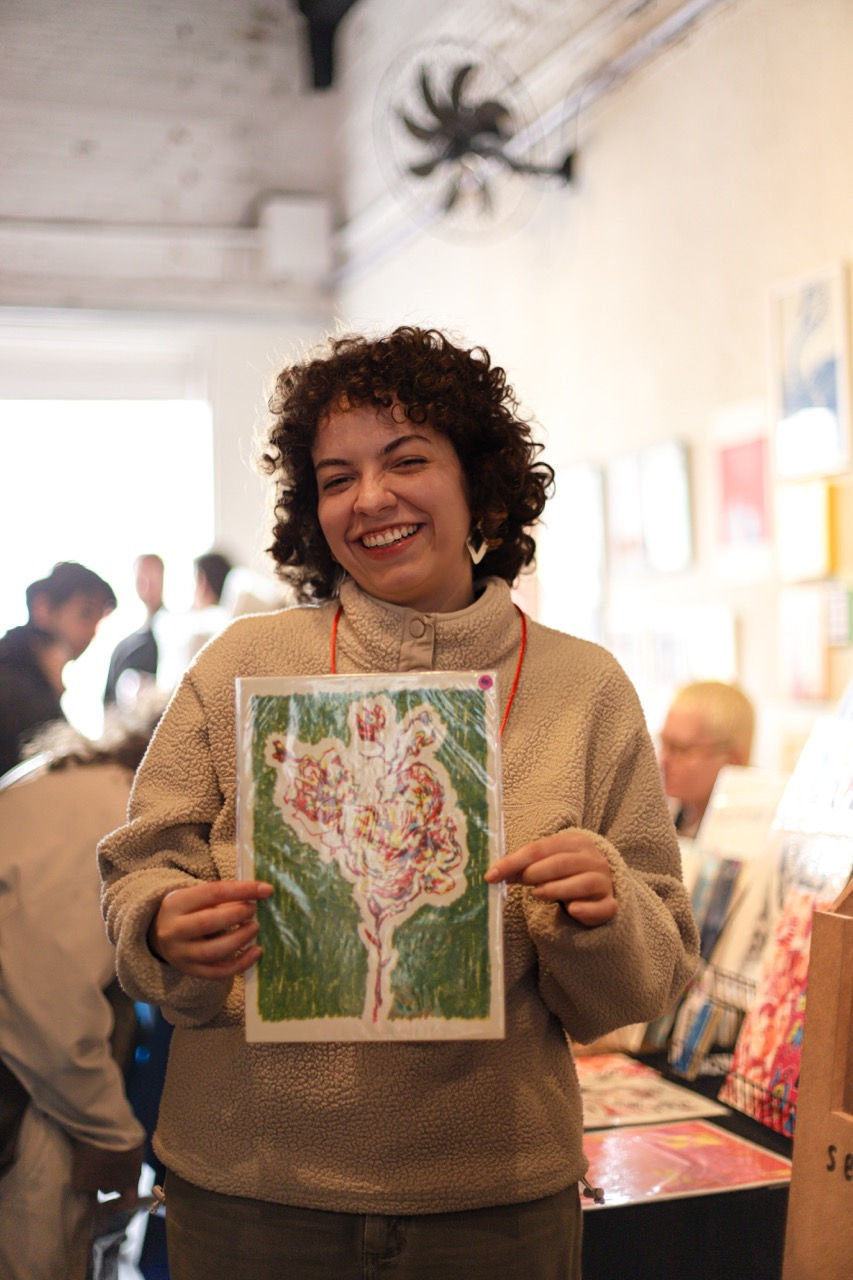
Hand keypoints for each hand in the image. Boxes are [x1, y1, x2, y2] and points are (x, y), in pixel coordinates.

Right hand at [148, 880, 273, 978]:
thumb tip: (260, 893)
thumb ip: (223, 896)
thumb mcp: (196, 896)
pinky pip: (218, 972)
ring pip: (212, 951)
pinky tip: (256, 951)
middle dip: (237, 915)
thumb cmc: (188, 910)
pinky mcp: (191, 971)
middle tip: (254, 910)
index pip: (212, 893)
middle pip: (208, 923)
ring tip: (254, 928)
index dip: (242, 890)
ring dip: (239, 939)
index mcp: (175, 904)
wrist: (160, 934)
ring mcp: (181, 954)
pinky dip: (241, 963)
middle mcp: (173, 930)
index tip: (266, 889)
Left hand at [485, 832, 617, 926]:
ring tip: (538, 894)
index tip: (491, 875)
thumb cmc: (564, 876)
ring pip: (582, 883)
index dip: (513, 861)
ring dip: (557, 888)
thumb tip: (494, 873)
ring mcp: (604, 882)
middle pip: (562, 862)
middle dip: (536, 872)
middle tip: (521, 882)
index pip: (540, 848)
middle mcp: (593, 859)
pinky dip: (587, 909)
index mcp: (575, 842)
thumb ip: (523, 867)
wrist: (596, 892)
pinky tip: (572, 910)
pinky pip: (602, 907)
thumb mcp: (544, 866)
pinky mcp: (610, 904)